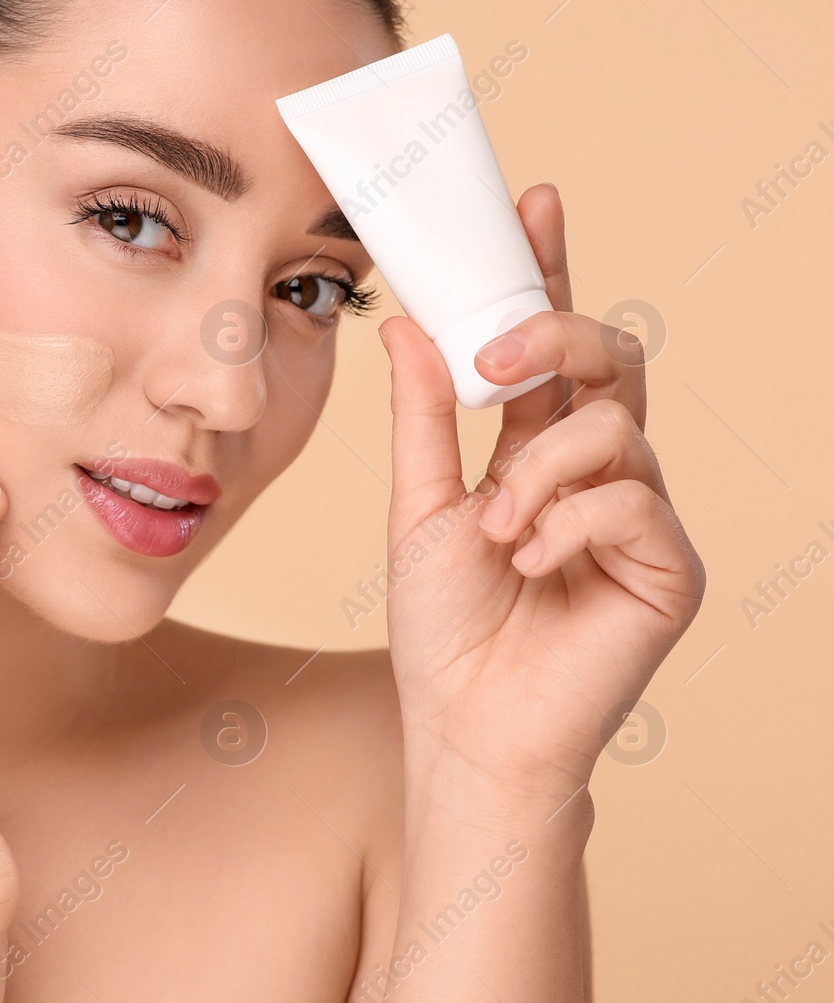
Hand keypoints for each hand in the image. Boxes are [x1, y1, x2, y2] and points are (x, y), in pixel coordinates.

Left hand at [379, 183, 705, 802]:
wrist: (465, 725)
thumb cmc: (444, 626)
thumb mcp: (417, 507)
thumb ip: (422, 418)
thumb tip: (405, 322)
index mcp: (537, 450)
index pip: (553, 346)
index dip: (549, 273)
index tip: (534, 203)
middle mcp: (598, 472)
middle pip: (612, 358)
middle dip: (555, 336)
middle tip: (493, 359)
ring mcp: (640, 516)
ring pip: (617, 428)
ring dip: (540, 472)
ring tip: (497, 531)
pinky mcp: (670, 568)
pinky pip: (633, 500)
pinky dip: (569, 522)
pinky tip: (533, 561)